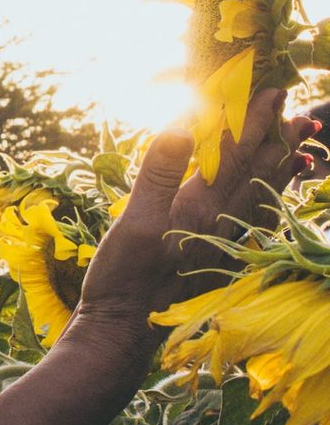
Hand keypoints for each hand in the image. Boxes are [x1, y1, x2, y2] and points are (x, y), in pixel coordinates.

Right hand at [72, 88, 316, 354]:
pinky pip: (255, 223)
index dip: (255, 120)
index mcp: (200, 209)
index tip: (273, 90)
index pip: (235, 154)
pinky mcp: (217, 262)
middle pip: (257, 174)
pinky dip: (270, 203)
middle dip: (279, 139)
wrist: (124, 334)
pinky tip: (271, 200)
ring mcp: (222, 245)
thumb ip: (161, 171)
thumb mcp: (135, 221)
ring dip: (282, 170)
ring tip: (302, 150)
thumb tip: (182, 122)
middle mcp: (220, 225)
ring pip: (261, 199)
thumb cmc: (122, 278)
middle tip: (301, 111)